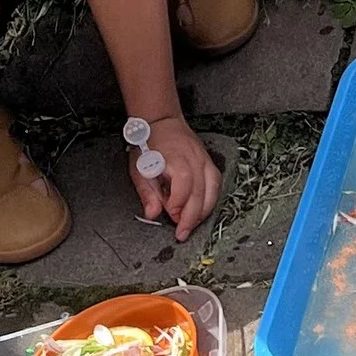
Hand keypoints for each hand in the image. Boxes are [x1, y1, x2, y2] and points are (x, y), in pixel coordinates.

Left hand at [133, 114, 219, 239]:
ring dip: (204, 211)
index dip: (178, 203)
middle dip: (192, 216)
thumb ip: (147, 193)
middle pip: (201, 191)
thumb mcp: (139, 169)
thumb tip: (152, 213)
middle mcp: (194, 158)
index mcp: (175, 157)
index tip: (170, 214)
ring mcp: (204, 159)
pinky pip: (216, 184)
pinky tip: (201, 210)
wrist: (161, 123)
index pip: (184, 183)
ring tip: (192, 224)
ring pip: (213, 190)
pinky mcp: (209, 162)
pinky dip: (211, 200)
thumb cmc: (149, 145)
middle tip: (182, 232)